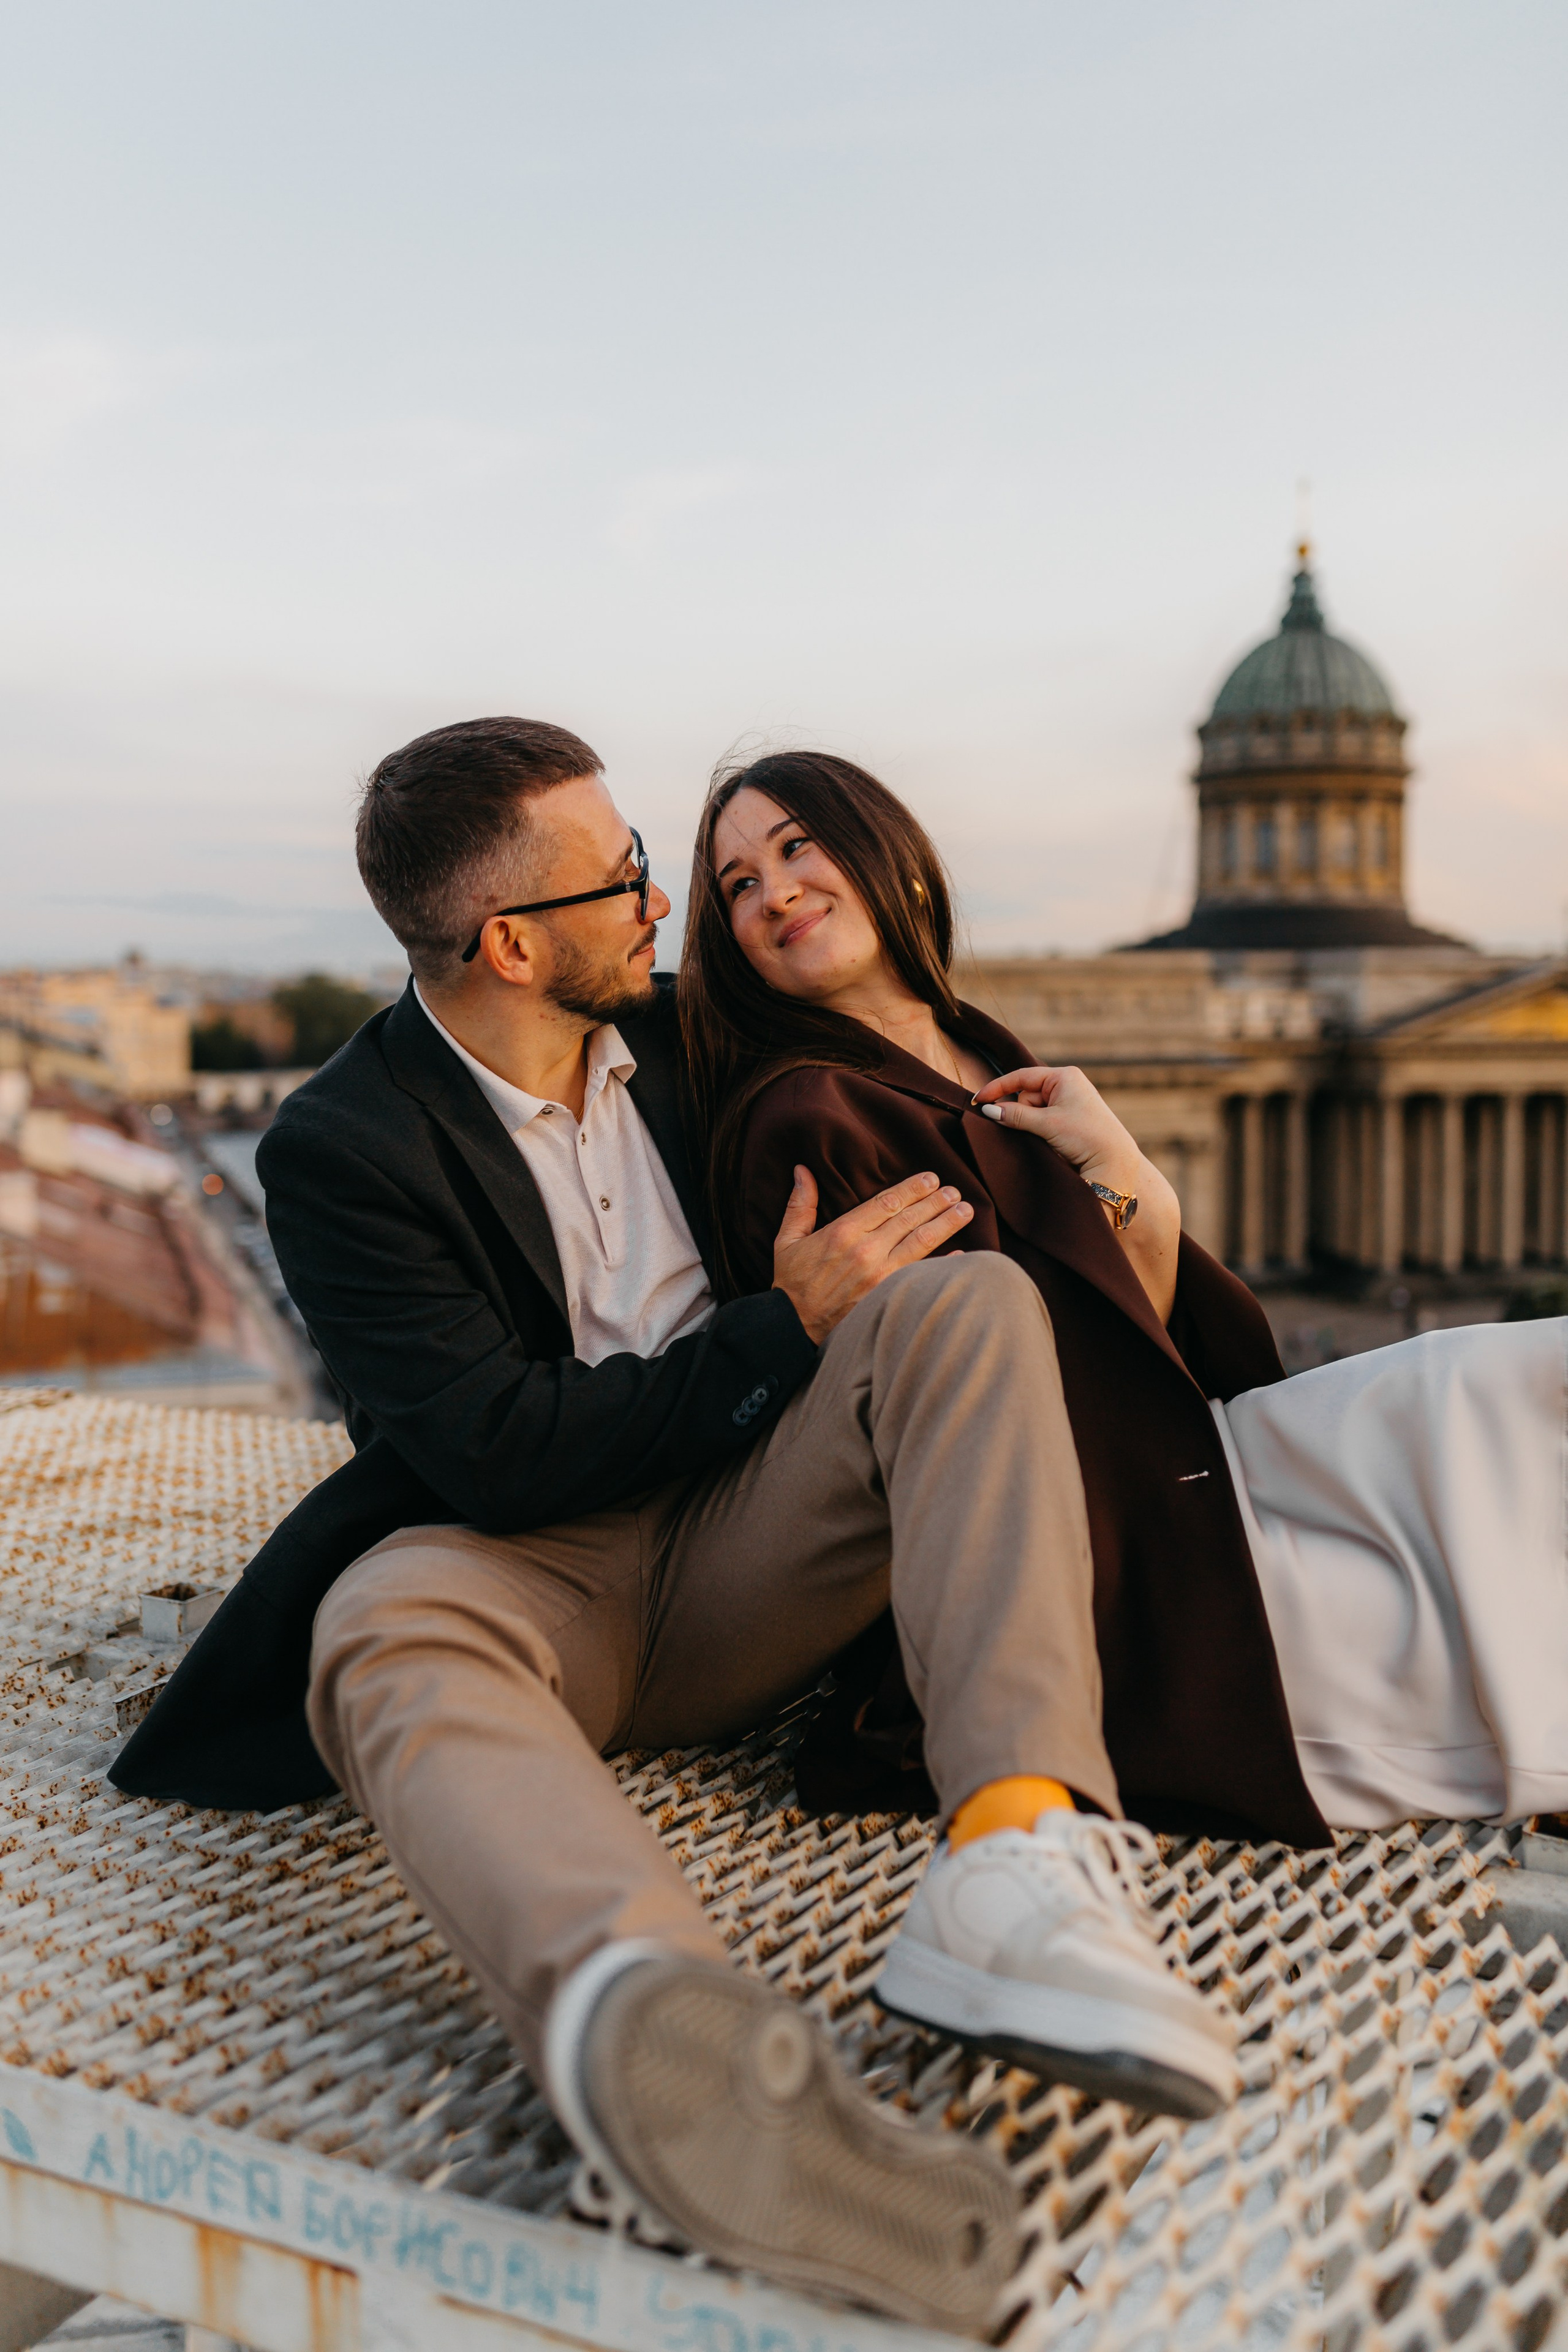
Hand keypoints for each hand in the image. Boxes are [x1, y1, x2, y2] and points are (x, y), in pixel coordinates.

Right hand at [773, 1166, 974, 1343]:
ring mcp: (879, 1276)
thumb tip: (803, 1170)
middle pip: (909, 1219)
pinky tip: (962, 1254)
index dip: (912, 1188)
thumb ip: (800, 1205)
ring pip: (921, 1243)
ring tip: (966, 1211)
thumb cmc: (791, 1284)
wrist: (793, 1329)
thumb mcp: (788, 1240)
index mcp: (843, 1231)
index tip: (931, 1179)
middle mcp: (865, 1250)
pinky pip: (922, 1276)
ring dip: (946, 1224)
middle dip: (936, 1202)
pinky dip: (943, 1264)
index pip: (887, 1202)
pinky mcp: (887, 1297)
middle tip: (955, 1191)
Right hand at [970, 1065, 1141, 1193]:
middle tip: (1037, 1130)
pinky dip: (1039, 1132)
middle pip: (1025, 1096)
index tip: (978, 1100)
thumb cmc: (1086, 1136)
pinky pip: (1041, 1122)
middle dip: (1022, 1113)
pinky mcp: (1068, 1120)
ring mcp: (1068, 1103)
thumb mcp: (1047, 1124)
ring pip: (1031, 1112)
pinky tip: (1051, 1142)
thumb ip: (1015, 1115)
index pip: (1021, 1077)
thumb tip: (988, 1110)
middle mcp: (1066, 1085)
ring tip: (1050, 1139)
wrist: (1115, 1162)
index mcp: (1064, 1076)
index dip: (998, 1088)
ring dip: (1031, 1126)